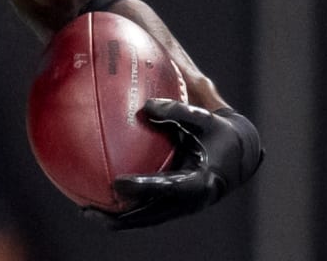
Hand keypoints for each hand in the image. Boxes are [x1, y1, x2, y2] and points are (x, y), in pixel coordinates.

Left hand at [84, 99, 263, 229]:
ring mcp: (182, 207)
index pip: (168, 188)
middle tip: (90, 211)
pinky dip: (126, 209)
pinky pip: (147, 211)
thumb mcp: (205, 118)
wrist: (239, 156)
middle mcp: (190, 200)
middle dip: (120, 217)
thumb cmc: (219, 133)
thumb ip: (178, 111)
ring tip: (87, 212)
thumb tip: (145, 106)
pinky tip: (100, 199)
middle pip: (151, 215)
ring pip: (146, 219)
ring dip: (118, 219)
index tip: (117, 184)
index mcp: (200, 180)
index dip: (144, 188)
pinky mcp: (175, 206)